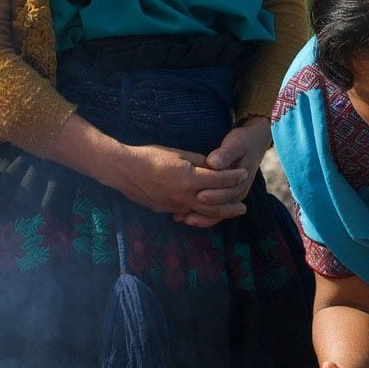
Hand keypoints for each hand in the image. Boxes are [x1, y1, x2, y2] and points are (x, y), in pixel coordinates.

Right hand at [119, 144, 248, 224]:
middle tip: (243, 208)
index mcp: (190, 179)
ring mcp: (174, 206)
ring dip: (217, 214)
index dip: (233, 177)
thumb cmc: (150, 156)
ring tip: (228, 212)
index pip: (219, 180)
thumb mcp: (178, 153)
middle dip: (231, 208)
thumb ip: (198, 161)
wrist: (124, 170)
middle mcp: (184, 196)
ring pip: (201, 214)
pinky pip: (186, 214)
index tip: (244, 173)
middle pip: (215, 207)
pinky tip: (203, 212)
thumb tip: (214, 166)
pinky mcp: (165, 210)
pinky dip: (198, 214)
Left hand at [171, 118, 269, 226]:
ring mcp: (230, 197)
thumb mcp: (236, 144)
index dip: (213, 196)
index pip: (227, 194)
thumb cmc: (243, 142)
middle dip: (202, 213)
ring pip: (214, 213)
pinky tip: (181, 216)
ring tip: (180, 219)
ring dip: (198, 218)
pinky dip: (198, 214)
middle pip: (219, 208)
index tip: (199, 195)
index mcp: (241, 182)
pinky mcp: (223, 196)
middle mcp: (237, 193)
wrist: (253, 143)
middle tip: (184, 215)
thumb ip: (225, 154)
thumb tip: (214, 163)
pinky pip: (211, 210)